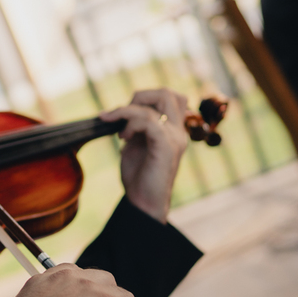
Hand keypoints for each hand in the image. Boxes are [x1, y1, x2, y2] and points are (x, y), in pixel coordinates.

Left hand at [99, 89, 189, 223]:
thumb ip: (135, 127)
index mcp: (172, 129)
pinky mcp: (166, 146)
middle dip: (138, 98)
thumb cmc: (139, 177)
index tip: (125, 115)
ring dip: (128, 112)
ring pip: (158, 102)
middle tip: (121, 118)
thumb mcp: (134, 145)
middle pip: (166, 93)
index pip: (169, 97)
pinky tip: (123, 139)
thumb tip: (121, 111)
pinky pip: (150, 121)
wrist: (143, 203)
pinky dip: (131, 123)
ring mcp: (175, 137)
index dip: (145, 98)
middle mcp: (178, 131)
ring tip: (119, 133)